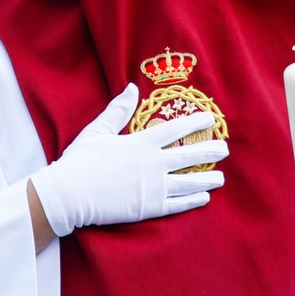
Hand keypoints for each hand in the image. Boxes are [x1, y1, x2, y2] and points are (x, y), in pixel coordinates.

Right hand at [29, 83, 225, 237]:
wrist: (69, 194)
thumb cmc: (80, 160)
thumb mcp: (98, 130)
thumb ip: (118, 110)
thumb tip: (131, 87)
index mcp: (142, 143)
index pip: (176, 129)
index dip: (195, 123)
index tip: (211, 119)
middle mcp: (154, 164)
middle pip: (189, 156)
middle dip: (209, 151)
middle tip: (225, 149)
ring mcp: (154, 187)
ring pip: (189, 182)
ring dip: (207, 179)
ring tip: (221, 177)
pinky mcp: (150, 208)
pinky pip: (178, 205)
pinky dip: (193, 201)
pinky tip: (204, 198)